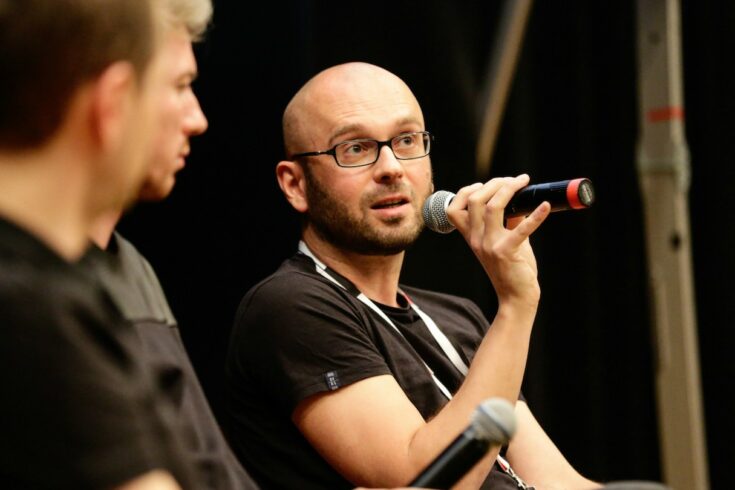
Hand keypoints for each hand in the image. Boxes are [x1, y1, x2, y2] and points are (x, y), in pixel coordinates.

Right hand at [446, 175, 549, 306]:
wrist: (515, 297)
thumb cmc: (511, 269)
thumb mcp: (504, 241)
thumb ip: (508, 221)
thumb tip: (519, 199)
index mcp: (471, 236)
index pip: (454, 208)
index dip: (467, 191)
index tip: (487, 184)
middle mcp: (476, 239)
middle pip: (475, 200)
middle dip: (494, 183)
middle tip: (514, 180)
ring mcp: (489, 245)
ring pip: (492, 208)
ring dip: (508, 189)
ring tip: (523, 182)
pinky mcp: (507, 252)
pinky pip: (521, 229)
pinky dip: (536, 216)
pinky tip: (546, 206)